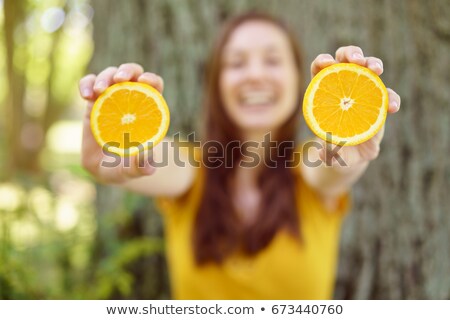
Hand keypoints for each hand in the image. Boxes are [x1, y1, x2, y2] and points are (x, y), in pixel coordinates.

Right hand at [78, 63, 164, 182]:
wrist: (106, 168)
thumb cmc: (124, 168)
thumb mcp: (132, 170)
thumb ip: (140, 167)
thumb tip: (148, 162)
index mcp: (148, 110)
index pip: (154, 85)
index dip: (151, 80)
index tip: (144, 82)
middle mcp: (131, 99)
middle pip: (133, 73)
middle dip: (127, 70)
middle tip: (119, 80)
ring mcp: (111, 97)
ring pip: (110, 74)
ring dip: (105, 77)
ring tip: (97, 91)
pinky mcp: (93, 101)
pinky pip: (89, 83)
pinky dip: (86, 83)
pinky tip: (85, 95)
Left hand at [309, 46, 400, 165]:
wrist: (352, 157)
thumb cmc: (334, 150)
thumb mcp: (329, 153)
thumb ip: (326, 151)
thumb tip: (326, 147)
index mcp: (323, 92)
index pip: (320, 69)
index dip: (322, 61)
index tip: (327, 63)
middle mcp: (343, 86)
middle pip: (345, 60)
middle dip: (351, 53)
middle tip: (357, 60)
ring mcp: (363, 91)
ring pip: (369, 68)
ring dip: (373, 63)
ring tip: (376, 70)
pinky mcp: (380, 103)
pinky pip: (388, 94)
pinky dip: (392, 97)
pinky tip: (391, 107)